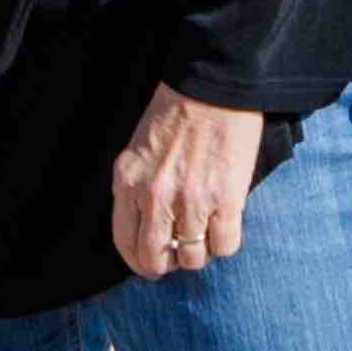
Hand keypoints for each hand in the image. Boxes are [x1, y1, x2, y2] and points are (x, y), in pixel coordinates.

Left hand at [107, 87, 265, 278]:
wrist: (213, 86)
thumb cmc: (177, 111)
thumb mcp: (139, 149)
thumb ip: (137, 188)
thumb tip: (151, 228)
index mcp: (127, 182)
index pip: (125, 243)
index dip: (139, 262)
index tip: (152, 263)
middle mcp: (155, 197)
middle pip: (156, 260)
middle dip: (168, 264)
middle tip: (180, 253)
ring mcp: (191, 200)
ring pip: (193, 257)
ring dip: (200, 252)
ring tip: (205, 232)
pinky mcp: (226, 198)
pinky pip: (225, 246)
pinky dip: (225, 243)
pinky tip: (225, 224)